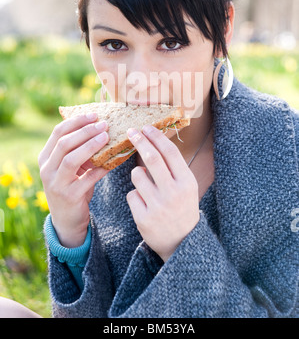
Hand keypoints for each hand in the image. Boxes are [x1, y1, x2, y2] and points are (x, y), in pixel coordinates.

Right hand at [38, 113, 109, 246]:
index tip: (94, 115)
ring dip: (90, 146)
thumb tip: (101, 127)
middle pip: (65, 143)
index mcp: (46, 157)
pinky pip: (87, 179)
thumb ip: (78, 150)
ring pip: (72, 159)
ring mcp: (56, 183)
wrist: (67, 219)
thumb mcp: (70, 167)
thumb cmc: (72, 186)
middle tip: (104, 124)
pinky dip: (100, 169)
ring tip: (106, 137)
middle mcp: (47, 169)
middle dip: (86, 131)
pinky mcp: (69, 196)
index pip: (58, 132)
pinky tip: (112, 162)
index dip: (76, 121)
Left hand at [126, 125, 199, 261]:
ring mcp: (158, 206)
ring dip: (137, 173)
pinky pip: (131, 195)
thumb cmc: (182, 207)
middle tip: (131, 131)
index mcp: (186, 182)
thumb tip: (153, 141)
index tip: (145, 127)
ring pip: (137, 175)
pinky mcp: (144, 219)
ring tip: (145, 183)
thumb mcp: (186, 186)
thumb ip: (173, 167)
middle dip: (140, 141)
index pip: (170, 152)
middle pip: (152, 158)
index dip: (156, 137)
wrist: (182, 243)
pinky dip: (135, 195)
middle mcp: (173, 193)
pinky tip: (145, 204)